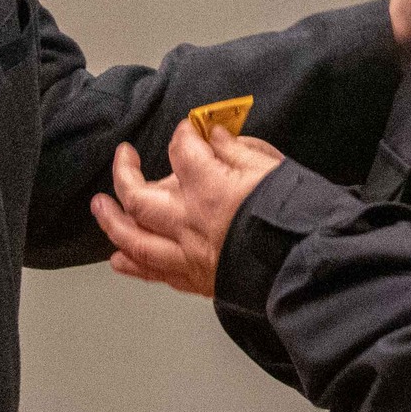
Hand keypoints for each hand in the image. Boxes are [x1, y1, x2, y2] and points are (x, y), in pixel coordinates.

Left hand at [91, 124, 285, 296]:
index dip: (183, 134)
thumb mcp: (273, 168)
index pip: (181, 149)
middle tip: (123, 157)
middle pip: (138, 195)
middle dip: (124, 173)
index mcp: (210, 188)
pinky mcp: (197, 280)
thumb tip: (216, 136)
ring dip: (112, 221)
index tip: (188, 131)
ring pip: (134, 238)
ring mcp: (189, 254)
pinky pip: (154, 272)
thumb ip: (237, 149)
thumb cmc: (299, 218)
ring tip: (99, 207)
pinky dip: (133, 264)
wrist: (310, 269)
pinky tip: (119, 258)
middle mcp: (189, 222)